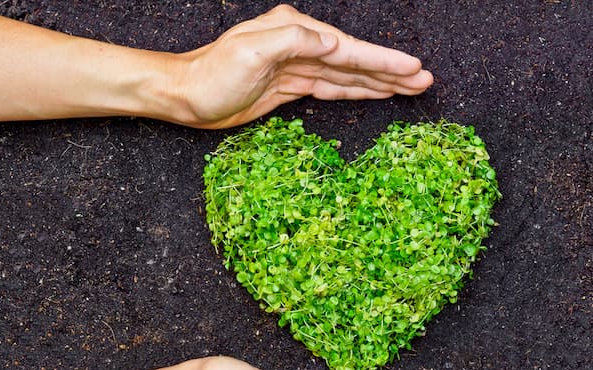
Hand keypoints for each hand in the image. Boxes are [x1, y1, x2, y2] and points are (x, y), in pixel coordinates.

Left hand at [176, 4, 433, 127]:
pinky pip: (330, 88)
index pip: (347, 48)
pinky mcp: (290, 86)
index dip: (381, 60)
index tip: (413, 69)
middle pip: (354, 60)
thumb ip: (293, 42)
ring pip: (346, 75)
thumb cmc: (212, 75)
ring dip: (378, 82)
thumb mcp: (249, 52)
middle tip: (425, 81)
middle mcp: (299, 44)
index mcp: (294, 31)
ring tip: (410, 88)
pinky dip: (354, 91)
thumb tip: (332, 43)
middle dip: (390, 71)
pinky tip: (373, 92)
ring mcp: (296, 66)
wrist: (186, 96)